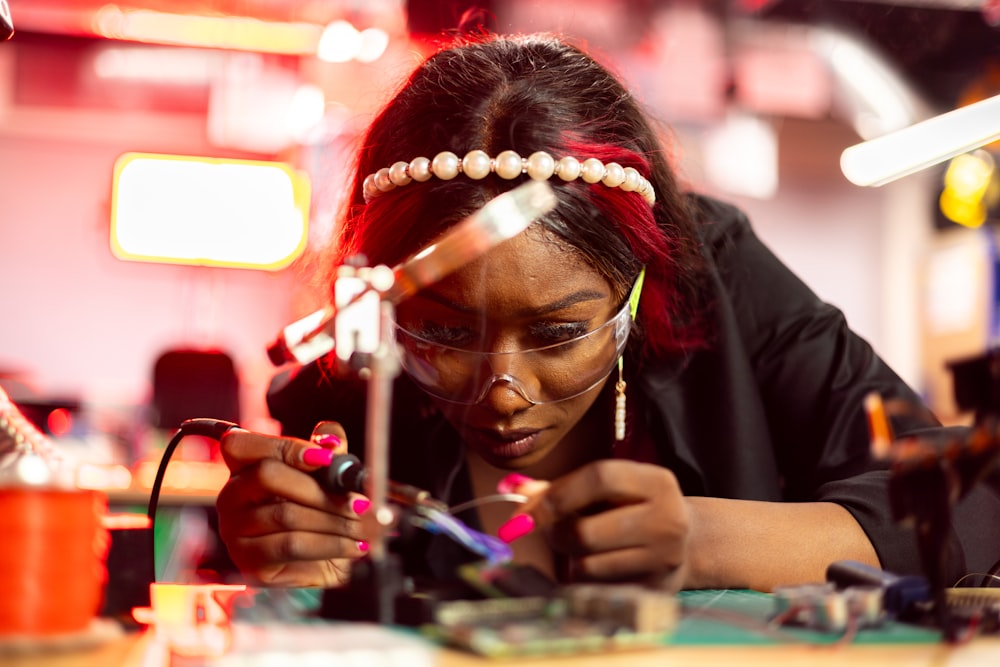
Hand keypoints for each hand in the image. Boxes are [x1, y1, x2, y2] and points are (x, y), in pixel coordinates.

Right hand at [215, 421, 369, 587]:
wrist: (327, 564)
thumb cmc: (323, 513)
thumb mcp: (330, 477)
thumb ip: (330, 452)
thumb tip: (332, 440)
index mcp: (244, 466)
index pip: (244, 445)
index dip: (286, 447)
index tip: (328, 458)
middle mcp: (232, 496)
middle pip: (266, 475)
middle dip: (318, 488)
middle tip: (357, 501)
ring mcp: (234, 530)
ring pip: (285, 514)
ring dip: (333, 520)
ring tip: (362, 525)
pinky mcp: (249, 561)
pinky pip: (292, 545)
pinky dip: (330, 544)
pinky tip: (354, 546)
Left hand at [504, 460, 690, 590]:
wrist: (687, 543)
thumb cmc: (632, 509)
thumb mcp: (607, 490)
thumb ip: (561, 488)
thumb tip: (511, 488)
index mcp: (657, 481)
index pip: (599, 478)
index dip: (556, 494)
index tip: (526, 512)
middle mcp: (668, 518)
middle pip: (585, 530)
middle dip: (555, 533)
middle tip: (550, 532)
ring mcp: (665, 558)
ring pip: (587, 564)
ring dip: (570, 559)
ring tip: (582, 548)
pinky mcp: (656, 590)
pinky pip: (597, 588)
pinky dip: (585, 579)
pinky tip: (598, 567)